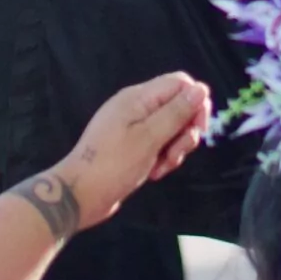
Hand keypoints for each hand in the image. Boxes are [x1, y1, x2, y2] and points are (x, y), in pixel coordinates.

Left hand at [47, 74, 212, 231]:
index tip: (198, 130)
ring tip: (161, 168)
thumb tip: (201, 88)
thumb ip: (176, 112)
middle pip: (178, 107)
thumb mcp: (150, 138)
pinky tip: (153, 173)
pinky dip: (162, 158)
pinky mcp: (131, 146)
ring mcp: (133, 127)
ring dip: (174, 149)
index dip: (196, 103)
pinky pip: (158, 144)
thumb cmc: (114, 164)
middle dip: (185, 132)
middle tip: (175, 155)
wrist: (79, 195)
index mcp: (138, 97)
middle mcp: (136, 107)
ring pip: (170, 129)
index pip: (180, 83)